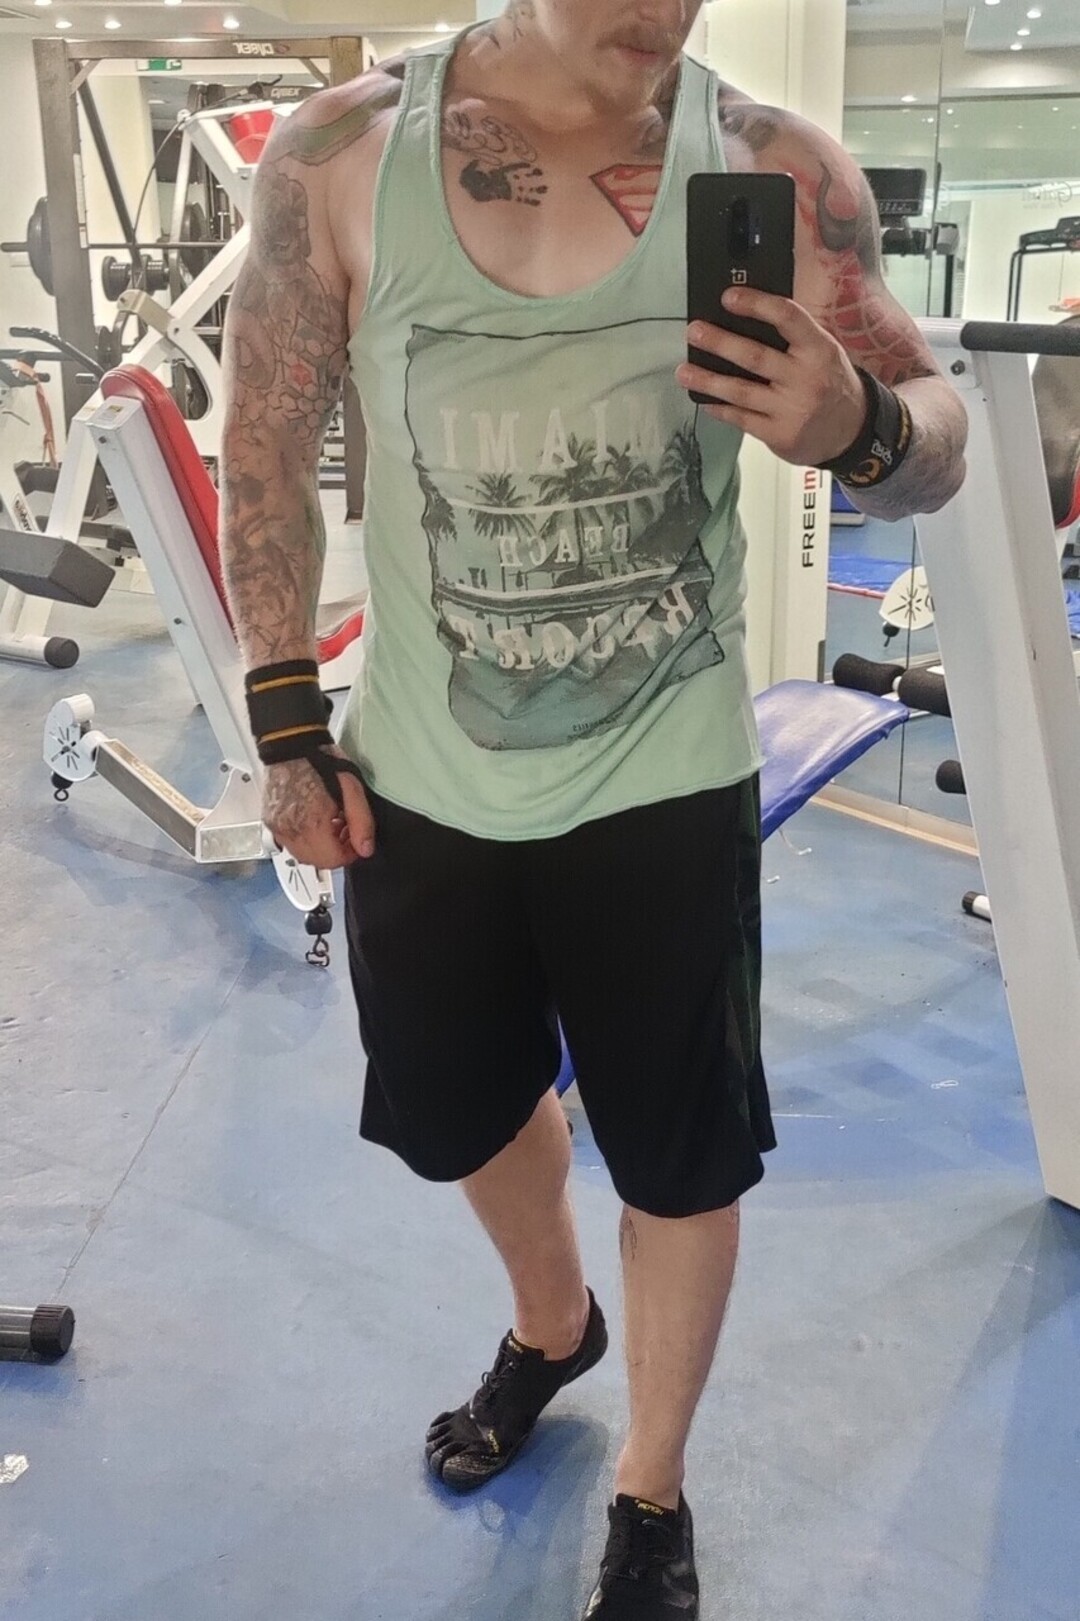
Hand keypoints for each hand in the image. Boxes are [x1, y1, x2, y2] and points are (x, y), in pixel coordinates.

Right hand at [262, 748, 375, 870]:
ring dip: (319, 847)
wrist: (291, 744)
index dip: (349, 854)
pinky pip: (289, 842)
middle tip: (345, 831)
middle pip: (316, 862)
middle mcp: (289, 830)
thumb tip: (365, 848)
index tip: (356, 841)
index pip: (332, 860)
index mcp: (311, 823)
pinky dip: (304, 839)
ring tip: (331, 824)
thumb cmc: (320, 760)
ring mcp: (276, 826)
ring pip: (302, 855)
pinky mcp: (270, 820)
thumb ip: (361, 822)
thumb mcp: (351, 788)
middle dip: (335, 852)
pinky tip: (314, 820)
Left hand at [677, 288, 866, 467]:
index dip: (756, 304)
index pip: (787, 318)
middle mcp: (805, 378)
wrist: (853, 430)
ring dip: (708, 380)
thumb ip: (792, 337)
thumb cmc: (830, 382)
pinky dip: (720, 409)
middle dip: (720, 343)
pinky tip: (704, 399)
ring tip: (684, 370)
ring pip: (741, 392)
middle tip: (694, 332)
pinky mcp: (779, 435)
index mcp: (819, 349)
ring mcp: (791, 410)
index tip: (729, 297)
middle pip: (755, 357)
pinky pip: (742, 420)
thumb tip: (743, 317)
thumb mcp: (823, 352)